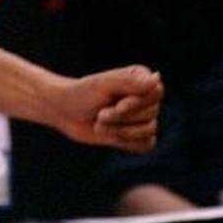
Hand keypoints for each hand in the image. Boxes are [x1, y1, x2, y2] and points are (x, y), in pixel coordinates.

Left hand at [47, 65, 162, 152]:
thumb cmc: (82, 94)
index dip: (137, 103)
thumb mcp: (103, 85)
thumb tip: (157, 79)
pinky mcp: (137, 134)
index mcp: (141, 77)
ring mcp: (142, 115)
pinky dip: (127, 143)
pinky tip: (111, 135)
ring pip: (149, 131)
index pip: (157, 93)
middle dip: (122, 118)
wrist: (66, 112)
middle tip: (100, 114)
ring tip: (100, 123)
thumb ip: (129, 82)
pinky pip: (146, 145)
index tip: (116, 105)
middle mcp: (145, 95)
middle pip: (152, 114)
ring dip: (121, 131)